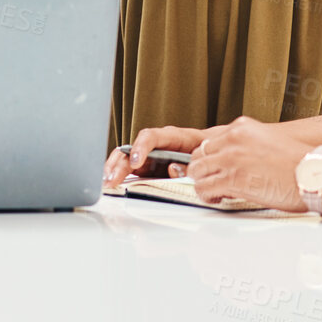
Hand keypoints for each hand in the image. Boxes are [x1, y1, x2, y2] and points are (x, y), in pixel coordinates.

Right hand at [102, 125, 220, 189]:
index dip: (141, 148)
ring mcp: (149, 155)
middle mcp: (156, 145)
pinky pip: (128, 168)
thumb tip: (171, 169)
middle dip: (120, 164)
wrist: (213, 154)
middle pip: (132, 149)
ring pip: (126, 158)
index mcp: (172, 137)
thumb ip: (188, 164)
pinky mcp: (146, 167)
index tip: (135, 162)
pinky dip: (118, 175)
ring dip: (114, 170)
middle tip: (113, 179)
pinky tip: (110, 184)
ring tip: (107, 183)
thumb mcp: (203, 158)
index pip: (151, 137)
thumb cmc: (209, 153)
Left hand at [186, 116, 312, 209]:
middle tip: (213, 181)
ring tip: (216, 191)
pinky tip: (218, 198)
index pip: (210, 141)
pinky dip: (207, 195)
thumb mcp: (269, 141)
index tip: (214, 167)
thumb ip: (248, 146)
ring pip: (197, 171)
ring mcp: (231, 159)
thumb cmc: (301, 164)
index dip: (211, 158)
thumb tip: (238, 162)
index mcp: (242, 128)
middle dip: (204, 169)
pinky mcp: (232, 179)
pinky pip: (204, 188)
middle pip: (199, 154)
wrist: (316, 174)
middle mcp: (233, 139)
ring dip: (204, 183)